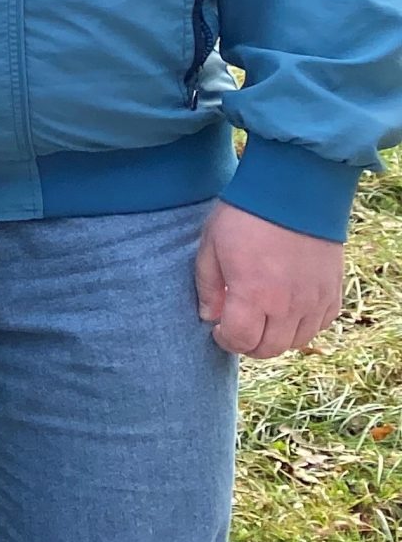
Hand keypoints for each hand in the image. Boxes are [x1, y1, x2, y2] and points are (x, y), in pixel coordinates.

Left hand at [195, 201, 345, 358]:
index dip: (225, 340)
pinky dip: (303, 326)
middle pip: (269, 349)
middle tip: (238, 327)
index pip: (240, 340)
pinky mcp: (332, 292)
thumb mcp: (211, 246)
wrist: (294, 192)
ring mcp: (314, 301)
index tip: (218, 328)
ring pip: (296, 342)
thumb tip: (209, 316)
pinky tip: (288, 310)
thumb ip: (208, 286)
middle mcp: (287, 306)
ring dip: (276, 337)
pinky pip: (320, 325)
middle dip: (248, 344)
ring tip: (261, 318)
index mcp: (253, 295)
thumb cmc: (245, 215)